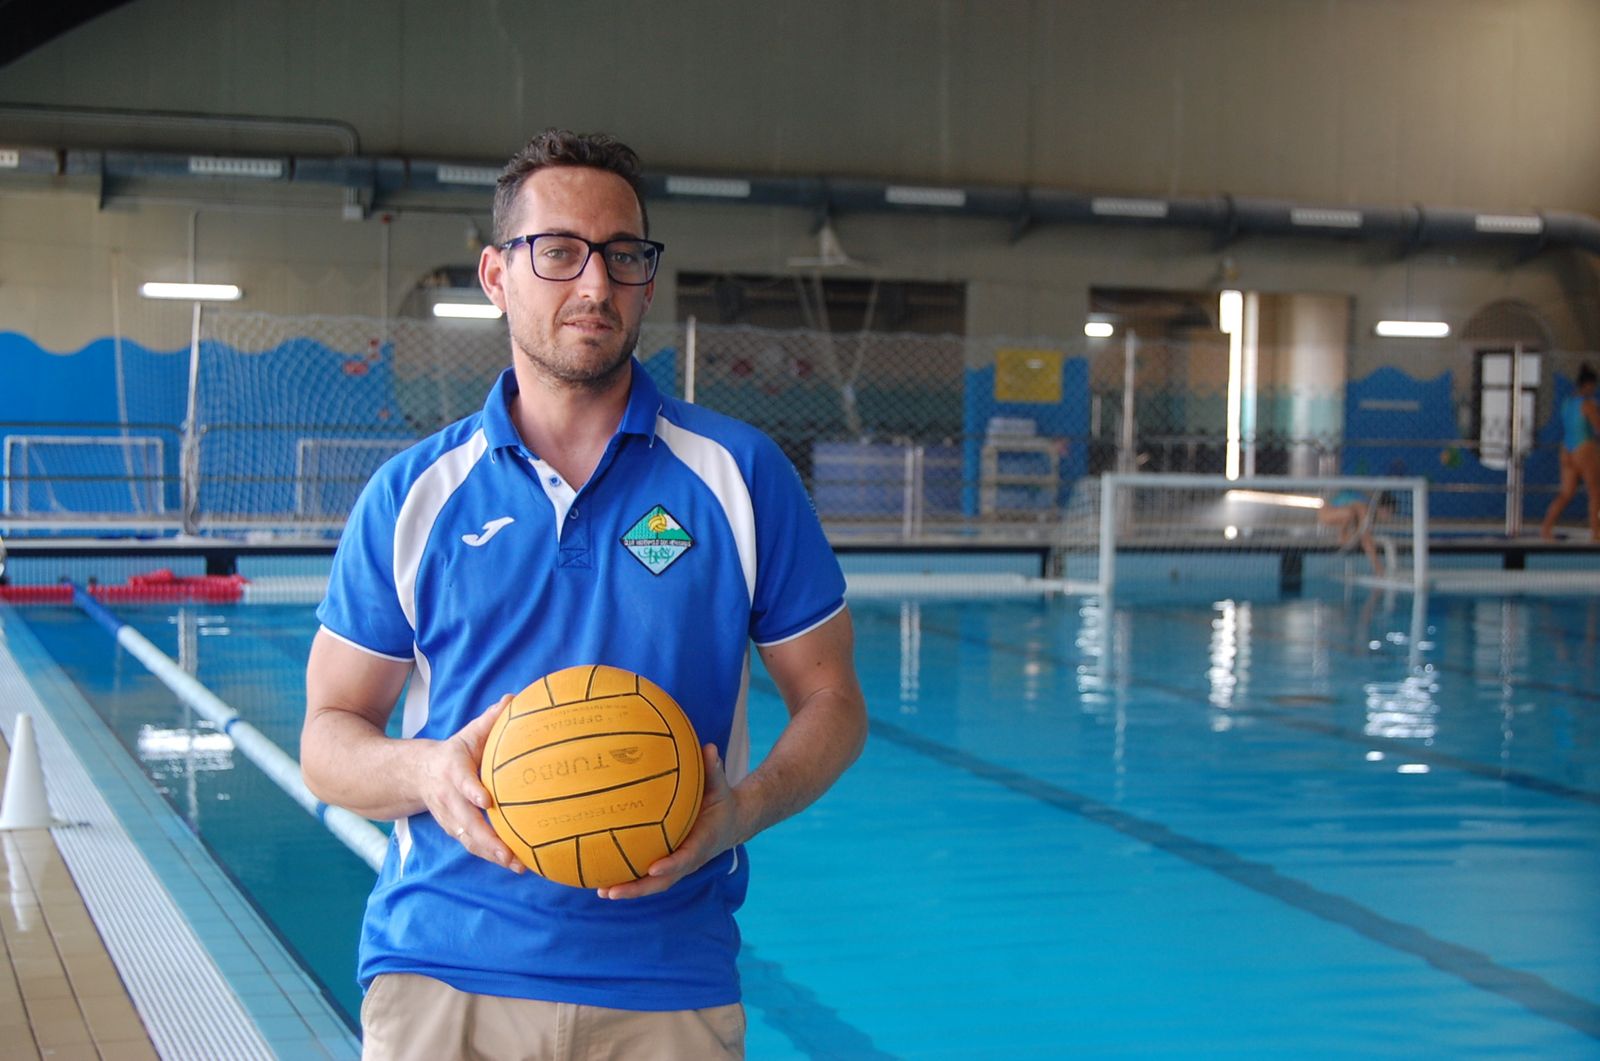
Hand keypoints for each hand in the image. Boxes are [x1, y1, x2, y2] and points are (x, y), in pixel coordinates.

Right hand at [424, 695, 523, 873]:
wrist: (414, 775)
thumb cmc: (454, 752)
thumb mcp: (468, 734)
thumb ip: (490, 720)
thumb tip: (513, 699)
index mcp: (453, 771)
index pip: (462, 781)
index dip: (472, 791)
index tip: (486, 801)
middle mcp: (448, 797)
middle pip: (466, 822)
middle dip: (487, 839)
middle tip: (509, 852)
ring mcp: (448, 817)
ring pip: (468, 839)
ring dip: (491, 854)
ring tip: (517, 865)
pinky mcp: (453, 829)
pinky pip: (471, 845)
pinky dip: (489, 856)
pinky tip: (513, 863)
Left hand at [596, 744, 738, 899]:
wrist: (732, 823)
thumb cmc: (723, 802)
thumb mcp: (721, 787)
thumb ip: (714, 770)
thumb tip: (710, 748)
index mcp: (702, 843)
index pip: (686, 858)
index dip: (670, 865)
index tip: (653, 867)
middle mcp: (689, 860)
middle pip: (662, 881)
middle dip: (638, 888)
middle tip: (613, 891)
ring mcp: (678, 865)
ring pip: (653, 883)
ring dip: (629, 889)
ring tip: (602, 891)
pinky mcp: (669, 862)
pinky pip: (648, 874)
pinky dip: (629, 877)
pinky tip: (606, 876)